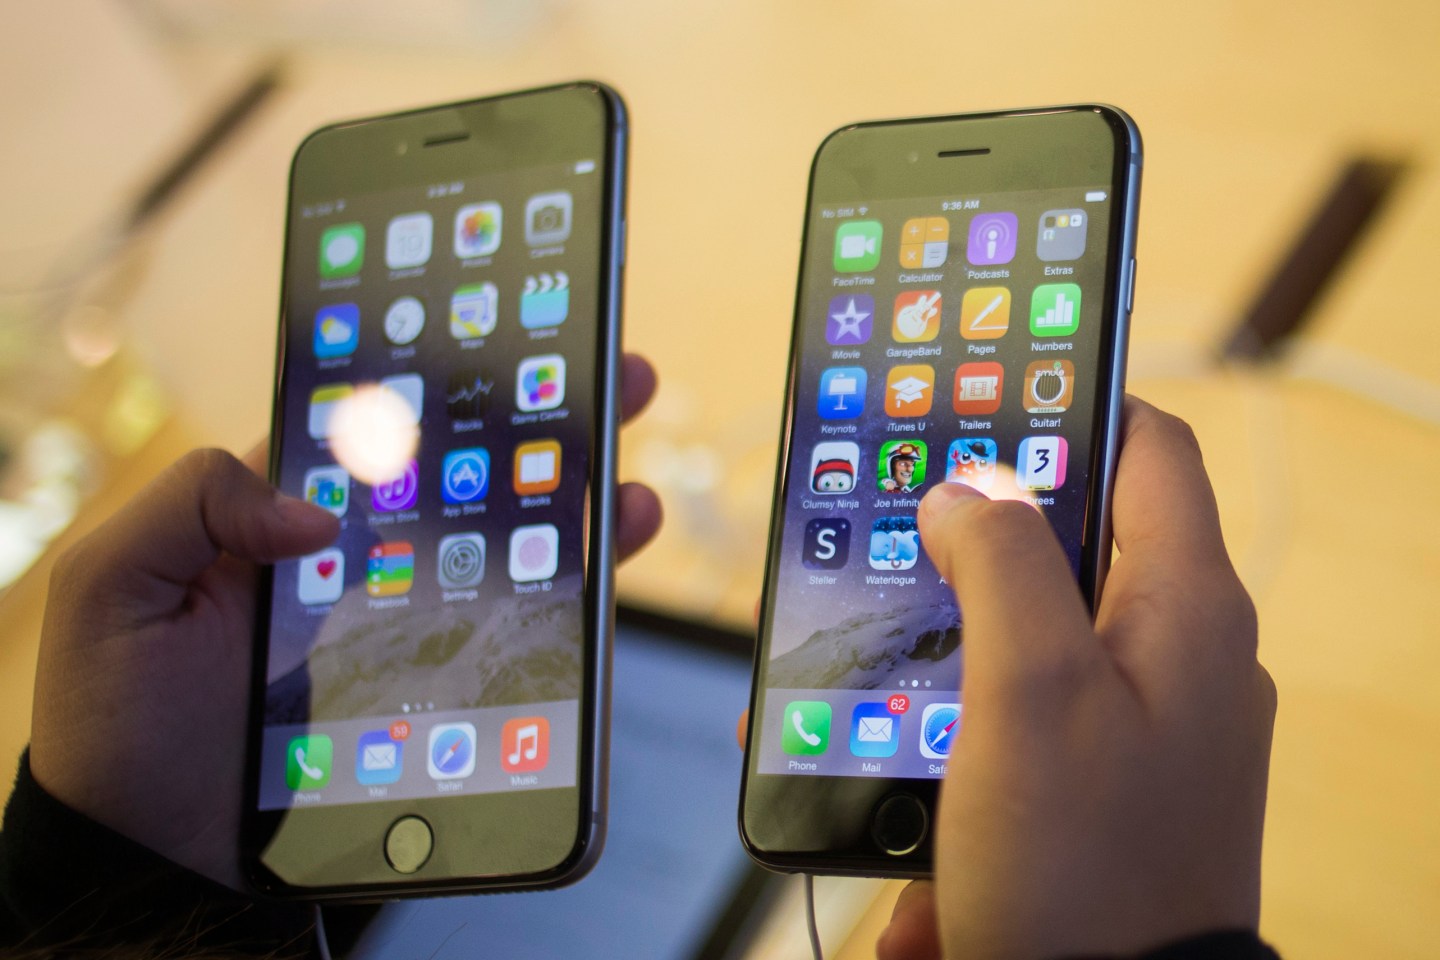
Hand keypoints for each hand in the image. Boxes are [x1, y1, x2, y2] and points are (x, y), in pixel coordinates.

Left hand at [28, 354, 661, 889]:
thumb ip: (191, 503)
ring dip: (578, 506)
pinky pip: (512, 634)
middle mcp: (357, 561)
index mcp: (284, 518)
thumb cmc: (118, 723)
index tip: (508, 338)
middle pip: (466, 476)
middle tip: (615, 379)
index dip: (445, 380)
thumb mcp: (112, 586)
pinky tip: (607, 569)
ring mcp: (402, 624)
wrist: (158, 859)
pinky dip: (570, 601)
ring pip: (506, 549)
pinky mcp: (433, 687)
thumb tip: (314, 509)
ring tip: (628, 483)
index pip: (379, 431)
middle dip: (544, 423)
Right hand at [878, 397, 1275, 959]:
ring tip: (879, 633)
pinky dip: (964, 699)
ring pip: (1041, 620)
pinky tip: (898, 730)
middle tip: (906, 520)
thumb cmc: (1083, 871)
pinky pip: (1030, 701)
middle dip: (984, 526)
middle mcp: (1180, 652)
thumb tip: (972, 488)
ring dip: (958, 620)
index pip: (1149, 446)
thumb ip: (1003, 563)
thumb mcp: (1029, 692)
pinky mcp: (1105, 772)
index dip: (1070, 400)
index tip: (989, 390)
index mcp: (1186, 607)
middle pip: (1081, 533)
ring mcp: (1147, 716)